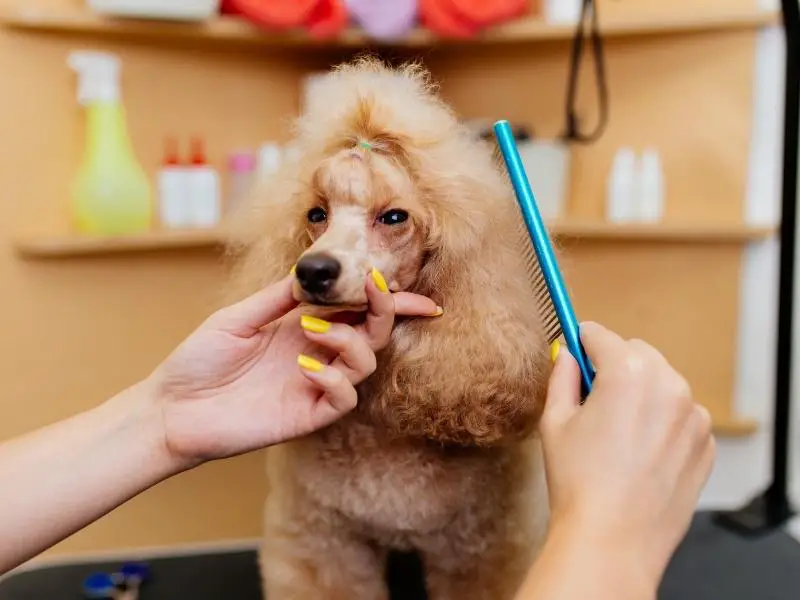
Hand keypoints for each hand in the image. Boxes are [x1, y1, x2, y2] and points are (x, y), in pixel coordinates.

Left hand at [144, 272, 439, 466]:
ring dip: (349, 339)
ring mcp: (314, 386)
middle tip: (373, 289)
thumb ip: (279, 298)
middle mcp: (316, 355)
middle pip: (372, 333)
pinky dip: (334, 378)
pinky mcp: (308, 415)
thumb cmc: (198, 361)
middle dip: (383, 309)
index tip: (409, 290)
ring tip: (310, 332)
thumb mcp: (239, 317)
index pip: (356, 312)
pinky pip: (344, 397)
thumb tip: (314, 274)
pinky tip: (306, 369)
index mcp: (302, 328)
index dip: (389, 302)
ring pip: (365, 363)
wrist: (171, 408)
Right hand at [540, 322, 715, 586]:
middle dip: (614, 366)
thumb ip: (562, 376)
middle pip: (636, 353)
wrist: (612, 539)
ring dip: (642, 393)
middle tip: (594, 399)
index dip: (580, 342)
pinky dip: (663, 422)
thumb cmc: (578, 481)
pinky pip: (681, 415)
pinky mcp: (705, 443)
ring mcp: (693, 415)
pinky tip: (640, 453)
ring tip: (618, 433)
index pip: (600, 335)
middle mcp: (669, 384)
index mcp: (628, 372)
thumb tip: (568, 356)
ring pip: (662, 383)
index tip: (574, 347)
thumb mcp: (555, 421)